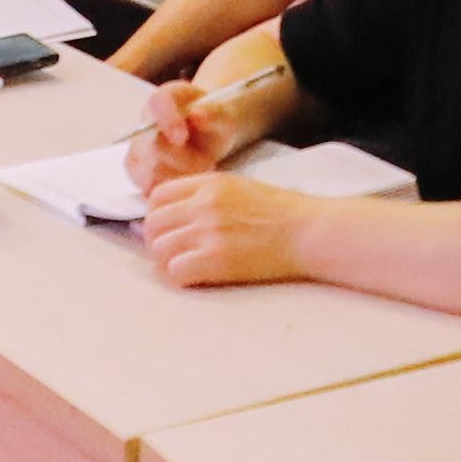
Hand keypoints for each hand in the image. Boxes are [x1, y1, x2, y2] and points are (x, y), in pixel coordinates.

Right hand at [134, 78, 240, 179]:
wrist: (208, 137)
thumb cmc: (214, 123)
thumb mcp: (225, 116)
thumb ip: (215, 113)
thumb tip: (197, 113)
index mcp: (167, 97)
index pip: (158, 103)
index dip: (167, 120)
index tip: (183, 137)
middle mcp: (146, 120)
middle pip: (152, 145)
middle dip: (183, 159)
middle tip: (206, 162)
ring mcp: (138, 145)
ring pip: (150, 170)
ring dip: (179, 176)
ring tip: (197, 169)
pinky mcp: (136, 169)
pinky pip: (146, 185)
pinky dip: (169, 186)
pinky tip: (184, 178)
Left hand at [138, 170, 309, 287]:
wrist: (308, 231)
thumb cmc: (282, 213)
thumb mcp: (240, 188)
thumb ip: (206, 197)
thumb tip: (177, 215)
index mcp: (209, 184)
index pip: (157, 197)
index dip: (158, 216)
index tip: (167, 229)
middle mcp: (204, 204)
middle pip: (153, 224)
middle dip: (158, 241)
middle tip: (173, 252)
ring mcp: (208, 231)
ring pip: (159, 249)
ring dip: (167, 261)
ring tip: (186, 266)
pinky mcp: (216, 259)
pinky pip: (175, 271)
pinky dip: (181, 277)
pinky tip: (197, 276)